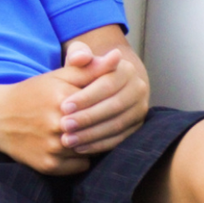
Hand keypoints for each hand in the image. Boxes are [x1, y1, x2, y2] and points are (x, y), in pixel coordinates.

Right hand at [0, 71, 97, 175]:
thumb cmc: (33, 94)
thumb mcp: (59, 77)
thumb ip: (90, 68)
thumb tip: (117, 56)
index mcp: (63, 100)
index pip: (102, 106)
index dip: (105, 106)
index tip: (103, 105)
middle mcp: (57, 125)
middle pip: (97, 130)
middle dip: (99, 126)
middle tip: (96, 122)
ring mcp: (52, 147)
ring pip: (91, 149)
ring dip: (90, 143)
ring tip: (81, 133)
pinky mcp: (48, 165)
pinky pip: (80, 166)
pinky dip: (78, 158)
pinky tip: (69, 146)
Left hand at [53, 37, 148, 156]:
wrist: (104, 85)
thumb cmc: (85, 70)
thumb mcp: (80, 56)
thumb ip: (78, 54)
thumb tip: (81, 57)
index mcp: (126, 70)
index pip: (107, 85)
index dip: (85, 97)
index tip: (63, 107)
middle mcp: (138, 89)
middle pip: (114, 106)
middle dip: (87, 117)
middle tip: (64, 126)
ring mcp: (140, 109)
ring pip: (117, 125)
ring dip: (92, 135)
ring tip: (68, 140)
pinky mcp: (137, 127)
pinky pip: (120, 139)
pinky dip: (100, 145)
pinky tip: (80, 148)